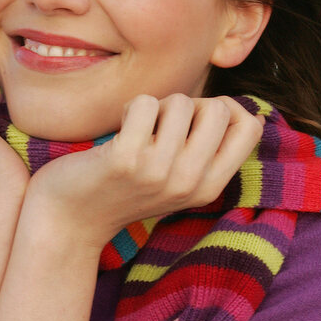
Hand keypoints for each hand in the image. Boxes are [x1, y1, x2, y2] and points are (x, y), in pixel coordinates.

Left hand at [25, 93, 262, 249]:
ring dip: (156, 105)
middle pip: (219, 109)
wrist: (70, 218)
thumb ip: (204, 150)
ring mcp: (158, 173)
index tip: (196, 118)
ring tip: (137, 130)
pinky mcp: (126, 161)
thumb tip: (228, 104)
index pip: (250, 127)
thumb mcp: (176, 179)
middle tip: (162, 123)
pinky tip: (119, 128)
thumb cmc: (124, 187)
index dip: (227, 108)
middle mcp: (189, 183)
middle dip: (190, 103)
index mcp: (209, 188)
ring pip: (181, 102)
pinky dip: (131, 106)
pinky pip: (145, 103)